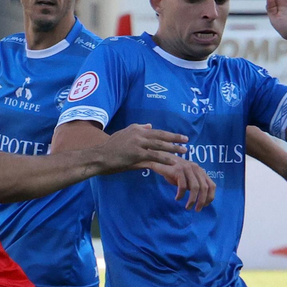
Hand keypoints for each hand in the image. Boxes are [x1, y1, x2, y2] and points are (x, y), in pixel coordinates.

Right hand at [102, 124, 216, 210]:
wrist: (99, 156)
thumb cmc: (111, 148)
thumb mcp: (124, 133)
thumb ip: (137, 129)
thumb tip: (149, 125)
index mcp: (136, 130)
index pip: (157, 131)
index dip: (169, 134)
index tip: (180, 136)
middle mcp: (138, 134)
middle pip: (161, 135)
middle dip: (175, 138)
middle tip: (187, 140)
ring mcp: (137, 144)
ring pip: (159, 145)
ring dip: (173, 148)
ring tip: (183, 151)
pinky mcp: (136, 154)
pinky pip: (153, 156)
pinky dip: (164, 159)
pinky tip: (173, 162)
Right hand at [141, 156, 216, 210]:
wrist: (159, 158)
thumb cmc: (173, 170)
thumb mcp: (187, 178)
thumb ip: (194, 184)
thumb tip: (201, 199)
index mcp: (200, 170)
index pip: (212, 185)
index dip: (210, 197)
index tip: (205, 206)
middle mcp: (196, 168)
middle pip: (204, 188)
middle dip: (202, 201)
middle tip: (197, 210)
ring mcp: (187, 168)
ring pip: (195, 187)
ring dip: (192, 200)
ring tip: (188, 207)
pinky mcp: (177, 170)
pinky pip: (182, 186)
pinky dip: (181, 195)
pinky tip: (177, 198)